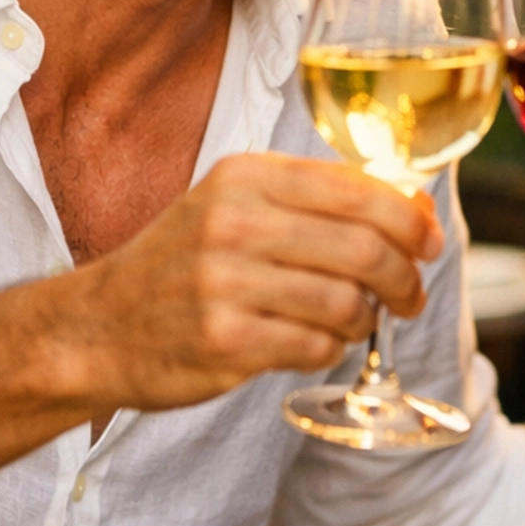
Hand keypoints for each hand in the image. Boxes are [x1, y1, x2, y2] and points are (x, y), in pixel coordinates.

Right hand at [59, 153, 442, 410]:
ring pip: (346, 302)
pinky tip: (315, 344)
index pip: (358, 190)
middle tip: (410, 296)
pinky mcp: (224, 342)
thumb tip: (416, 208)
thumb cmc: (183, 263)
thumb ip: (321, 200)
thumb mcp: (238, 204)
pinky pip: (316, 347)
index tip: (428, 243)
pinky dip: (330, 350)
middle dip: (404, 278)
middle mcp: (234, 221)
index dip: (410, 220)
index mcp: (246, 176)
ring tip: (354, 323)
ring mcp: (225, 282)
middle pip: (363, 248)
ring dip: (366, 320)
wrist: (96, 327)